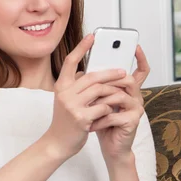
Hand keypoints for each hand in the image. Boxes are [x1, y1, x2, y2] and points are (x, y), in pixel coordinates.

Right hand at [43, 34, 126, 160]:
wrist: (57, 143)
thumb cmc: (65, 121)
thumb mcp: (67, 99)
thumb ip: (76, 85)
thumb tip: (91, 71)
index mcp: (61, 86)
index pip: (70, 61)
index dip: (81, 47)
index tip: (93, 36)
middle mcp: (65, 93)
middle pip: (91, 76)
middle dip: (110, 73)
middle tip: (122, 71)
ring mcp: (72, 106)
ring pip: (99, 90)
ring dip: (113, 90)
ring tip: (122, 89)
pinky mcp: (81, 118)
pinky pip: (102, 107)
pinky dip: (110, 106)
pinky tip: (114, 108)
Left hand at [89, 45, 150, 163]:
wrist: (111, 147)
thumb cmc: (103, 122)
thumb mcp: (97, 100)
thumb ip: (96, 85)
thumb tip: (84, 68)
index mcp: (129, 90)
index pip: (141, 70)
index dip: (141, 58)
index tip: (135, 45)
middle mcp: (136, 97)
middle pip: (127, 79)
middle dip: (108, 79)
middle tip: (91, 82)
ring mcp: (136, 109)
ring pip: (118, 95)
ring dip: (100, 101)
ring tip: (87, 107)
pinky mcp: (133, 121)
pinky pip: (113, 114)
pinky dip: (99, 119)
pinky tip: (91, 124)